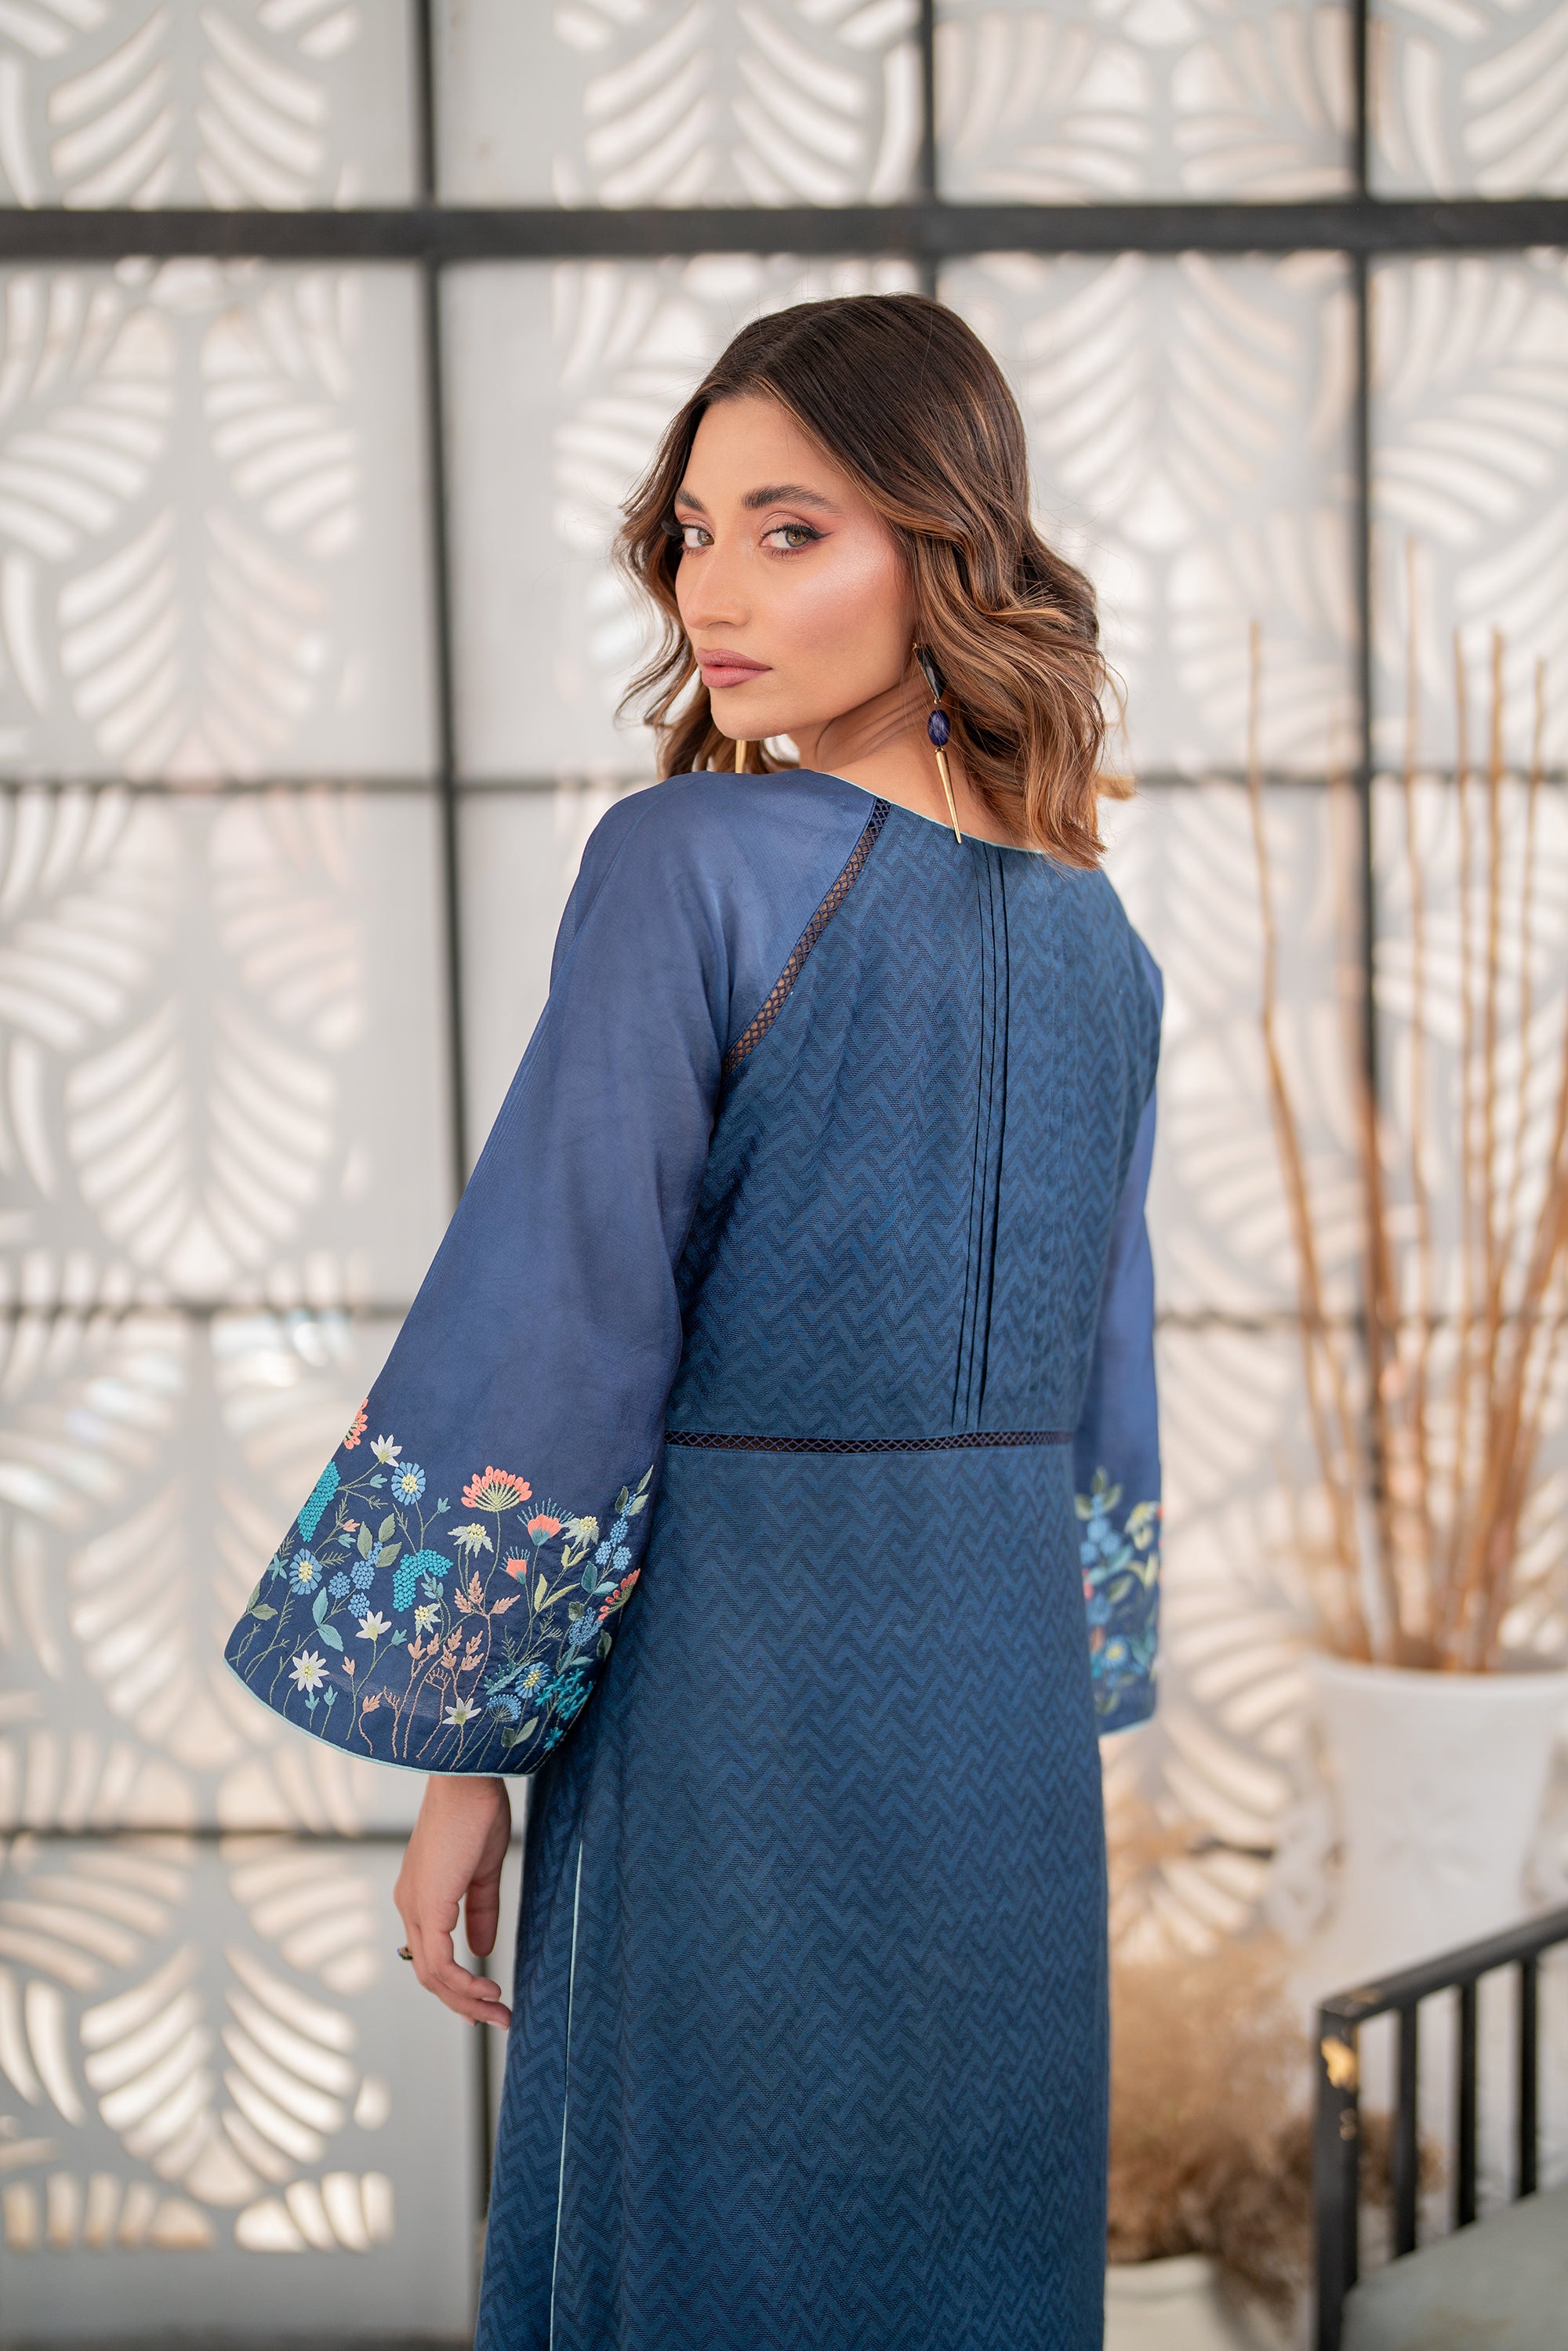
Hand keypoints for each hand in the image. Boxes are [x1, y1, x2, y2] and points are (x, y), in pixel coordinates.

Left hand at [394, 1775, 512, 2026]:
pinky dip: (463, 1983)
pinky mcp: (429, 1904)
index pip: (432, 1954)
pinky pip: (440, 1961)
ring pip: (432, 1975)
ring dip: (466, 2000)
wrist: (467, 1777)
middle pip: (429, 1974)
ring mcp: (416, 1906)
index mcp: (421, 1895)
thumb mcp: (483, 1869)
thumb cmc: (476, 1810)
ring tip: (499, 2012)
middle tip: (498, 2019)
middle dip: (464, 2003)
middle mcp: (410, 1905)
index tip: (487, 2001)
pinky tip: (487, 1989)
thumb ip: (481, 1911)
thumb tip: (482, 1949)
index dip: (457, 1984)